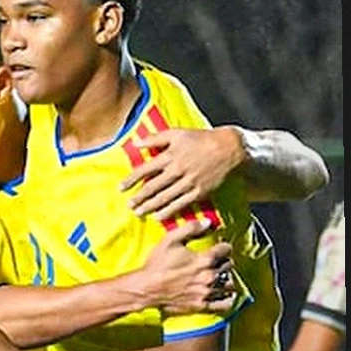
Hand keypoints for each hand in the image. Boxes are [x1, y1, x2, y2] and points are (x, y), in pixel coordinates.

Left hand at [121, 128, 242, 220]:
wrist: (229, 148)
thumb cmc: (201, 139)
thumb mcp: (177, 133)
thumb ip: (155, 139)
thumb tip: (135, 143)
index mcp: (170, 155)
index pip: (145, 170)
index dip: (131, 180)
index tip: (121, 188)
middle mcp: (177, 170)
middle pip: (153, 187)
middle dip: (139, 197)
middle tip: (128, 205)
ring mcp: (189, 182)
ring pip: (165, 197)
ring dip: (149, 206)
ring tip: (138, 213)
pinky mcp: (199, 192)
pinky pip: (181, 204)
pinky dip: (169, 211)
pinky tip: (158, 217)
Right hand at [138, 218, 236, 314]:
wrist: (146, 288)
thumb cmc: (157, 265)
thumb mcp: (170, 240)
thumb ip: (190, 228)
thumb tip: (207, 222)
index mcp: (205, 259)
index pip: (226, 249)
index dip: (222, 246)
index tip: (219, 247)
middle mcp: (210, 276)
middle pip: (229, 266)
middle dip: (223, 261)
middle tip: (216, 261)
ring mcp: (207, 292)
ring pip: (229, 283)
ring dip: (225, 278)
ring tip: (218, 276)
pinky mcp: (202, 304)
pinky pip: (225, 303)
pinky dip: (227, 297)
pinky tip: (223, 293)